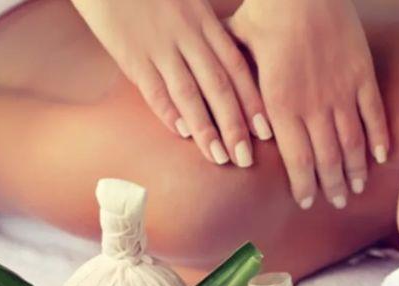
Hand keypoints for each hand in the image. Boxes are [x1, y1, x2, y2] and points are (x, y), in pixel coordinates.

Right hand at [71, 0, 271, 166]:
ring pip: (190, 93)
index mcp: (204, 23)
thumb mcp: (187, 2)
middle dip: (236, 125)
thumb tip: (221, 67)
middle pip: (219, 86)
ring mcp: (159, 46)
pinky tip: (181, 134)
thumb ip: (203, 33)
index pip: (236, 68)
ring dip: (206, 128)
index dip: (253, 101)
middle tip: (247, 157)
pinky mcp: (131, 53)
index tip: (266, 130)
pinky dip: (168, 111)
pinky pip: (153, 87)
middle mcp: (187, 36)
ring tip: (219, 156)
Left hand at [226, 0, 389, 209]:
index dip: (303, 184)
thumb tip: (221, 107)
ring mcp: (341, 91)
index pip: (296, 158)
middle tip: (336, 202)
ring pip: (352, 142)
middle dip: (331, 185)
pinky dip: (378, 138)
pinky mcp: (361, 75)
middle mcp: (313, 105)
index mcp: (281, 104)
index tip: (306, 201)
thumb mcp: (238, 50)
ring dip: (354, 169)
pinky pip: (373, 114)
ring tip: (356, 188)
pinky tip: (380, 157)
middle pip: (326, 158)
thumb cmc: (265, 13)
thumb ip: (234, 84)